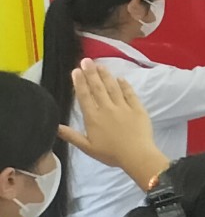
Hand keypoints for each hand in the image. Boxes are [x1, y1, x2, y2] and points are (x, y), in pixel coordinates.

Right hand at [59, 61, 170, 185]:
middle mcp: (107, 108)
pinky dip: (124, 85)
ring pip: (113, 87)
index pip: (84, 96)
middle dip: (90, 73)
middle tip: (86, 60)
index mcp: (93, 118)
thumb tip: (55, 126)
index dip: (79, 83)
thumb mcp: (87, 147)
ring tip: (100, 65)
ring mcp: (123, 107)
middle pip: (97, 88)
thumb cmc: (110, 153)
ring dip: (105, 75)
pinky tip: (120, 78)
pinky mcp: (138, 108)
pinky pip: (130, 93)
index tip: (75, 71)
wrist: (137, 155)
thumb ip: (71, 136)